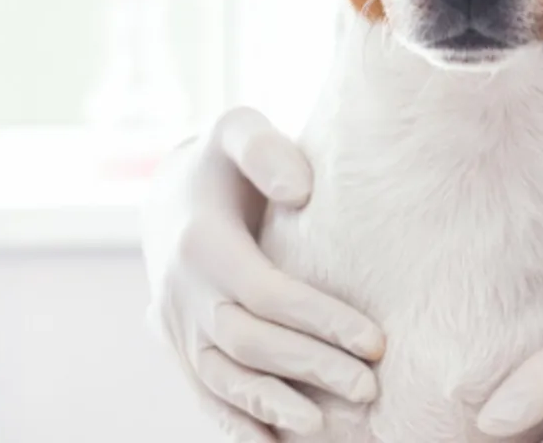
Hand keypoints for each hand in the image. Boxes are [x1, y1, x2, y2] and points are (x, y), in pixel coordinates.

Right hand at [144, 108, 386, 441]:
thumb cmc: (223, 162)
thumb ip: (264, 148)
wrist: (167, 194)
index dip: (320, 320)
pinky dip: (234, 424)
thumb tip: (300, 190)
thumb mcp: (237, 129)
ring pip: (221, 378)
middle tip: (369, 389)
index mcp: (201, 242)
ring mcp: (176, 326)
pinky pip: (203, 394)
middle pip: (249, 342)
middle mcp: (182, 291)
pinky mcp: (179, 349)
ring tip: (323, 428)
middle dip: (310, 368)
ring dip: (272, 406)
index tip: (375, 341)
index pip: (267, 292)